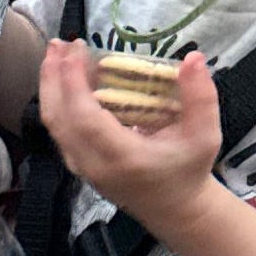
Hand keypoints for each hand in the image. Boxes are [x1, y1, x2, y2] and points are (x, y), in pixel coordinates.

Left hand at [36, 41, 223, 234]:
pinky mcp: (79, 165)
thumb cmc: (188, 171)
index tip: (75, 50)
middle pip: (58, 118)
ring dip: (50, 86)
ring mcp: (82, 167)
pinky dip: (56, 100)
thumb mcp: (205, 136)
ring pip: (53, 124)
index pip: (85, 118)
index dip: (73, 82)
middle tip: (59, 44)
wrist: (176, 211)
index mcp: (123, 157)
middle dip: (53, 77)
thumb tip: (193, 59)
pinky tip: (64, 78)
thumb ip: (201, 98)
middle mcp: (95, 164)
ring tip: (55, 53)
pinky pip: (59, 129)